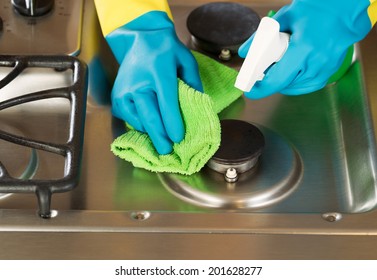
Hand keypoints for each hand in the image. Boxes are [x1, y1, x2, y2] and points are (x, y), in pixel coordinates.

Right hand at [107, 11, 202, 153]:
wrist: (140, 39)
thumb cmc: (166, 50)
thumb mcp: (186, 60)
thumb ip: (193, 82)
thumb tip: (198, 104)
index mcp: (159, 73)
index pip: (167, 104)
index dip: (173, 124)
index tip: (178, 138)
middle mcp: (139, 84)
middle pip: (150, 117)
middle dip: (160, 137)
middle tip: (167, 151)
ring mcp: (125, 92)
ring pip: (138, 121)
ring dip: (150, 133)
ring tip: (160, 141)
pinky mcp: (117, 98)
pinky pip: (128, 118)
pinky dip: (139, 125)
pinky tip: (148, 127)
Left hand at [238, 0, 371, 98]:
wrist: (346, 7)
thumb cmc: (318, 7)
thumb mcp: (285, 17)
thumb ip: (262, 36)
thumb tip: (245, 52)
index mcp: (303, 49)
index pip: (277, 80)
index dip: (261, 89)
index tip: (250, 91)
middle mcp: (316, 62)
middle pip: (284, 84)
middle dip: (269, 82)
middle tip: (261, 73)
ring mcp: (326, 68)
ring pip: (296, 87)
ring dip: (283, 81)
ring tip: (279, 66)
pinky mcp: (331, 70)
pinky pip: (309, 85)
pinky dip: (297, 83)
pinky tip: (291, 74)